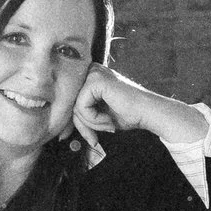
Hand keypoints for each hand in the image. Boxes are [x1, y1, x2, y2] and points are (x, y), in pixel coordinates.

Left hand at [71, 65, 210, 155]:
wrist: (148, 112)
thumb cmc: (129, 114)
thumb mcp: (99, 116)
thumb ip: (82, 117)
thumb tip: (61, 133)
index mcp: (91, 76)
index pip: (72, 100)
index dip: (76, 121)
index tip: (84, 138)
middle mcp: (91, 70)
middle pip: (71, 103)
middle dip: (82, 125)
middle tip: (94, 139)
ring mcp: (93, 74)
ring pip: (76, 107)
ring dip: (91, 124)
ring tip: (109, 125)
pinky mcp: (96, 81)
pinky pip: (82, 107)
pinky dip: (94, 119)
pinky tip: (109, 119)